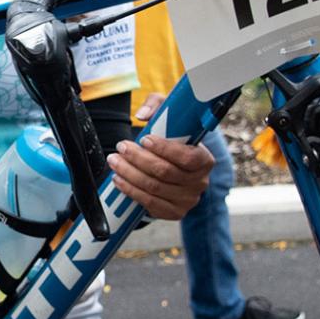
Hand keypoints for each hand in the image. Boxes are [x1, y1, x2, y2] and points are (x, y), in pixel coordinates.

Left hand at [107, 92, 215, 219]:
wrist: (176, 169)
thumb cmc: (173, 141)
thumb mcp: (170, 118)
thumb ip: (158, 106)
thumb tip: (143, 114)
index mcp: (204, 160)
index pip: (187, 157)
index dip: (164, 149)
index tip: (144, 139)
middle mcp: (199, 182)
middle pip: (165, 172)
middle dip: (138, 159)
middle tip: (120, 147)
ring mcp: (187, 200)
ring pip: (153, 188)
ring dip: (129, 174)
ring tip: (114, 161)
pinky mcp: (174, 212)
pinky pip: (149, 204)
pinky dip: (131, 191)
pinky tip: (119, 179)